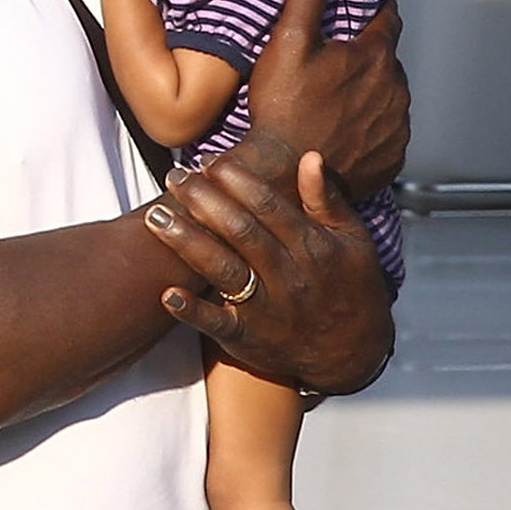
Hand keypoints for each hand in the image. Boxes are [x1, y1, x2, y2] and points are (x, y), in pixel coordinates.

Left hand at [144, 147, 393, 395]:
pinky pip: (218, 325)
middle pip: (240, 232)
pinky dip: (193, 311)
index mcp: (312, 246)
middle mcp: (289, 276)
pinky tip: (167, 293)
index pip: (269, 206)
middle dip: (203, 201)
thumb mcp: (354, 239)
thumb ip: (327, 199)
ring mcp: (268, 310)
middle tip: (174, 175)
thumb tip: (309, 156)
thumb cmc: (352, 285)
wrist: (353, 353)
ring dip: (187, 243)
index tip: (209, 161)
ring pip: (223, 270)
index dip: (237, 181)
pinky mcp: (250, 340)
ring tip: (156, 217)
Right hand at [245, 0, 409, 204]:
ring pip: (390, 96)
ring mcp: (397, 127)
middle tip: (338, 60)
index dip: (375, 7)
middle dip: (369, 55)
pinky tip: (345, 129)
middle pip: (387, 60)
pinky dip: (373, 127)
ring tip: (338, 99)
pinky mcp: (392, 157)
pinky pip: (388, 133)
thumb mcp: (289, 40)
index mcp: (376, 56)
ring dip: (371, 92)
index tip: (364, 4)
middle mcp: (396, 90)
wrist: (282, 175)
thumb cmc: (281, 107)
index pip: (387, 17)